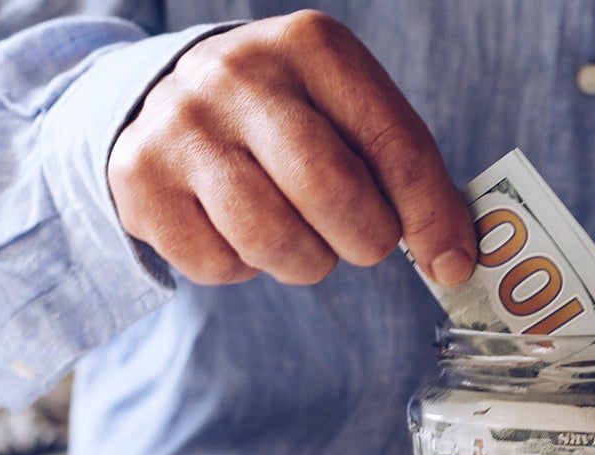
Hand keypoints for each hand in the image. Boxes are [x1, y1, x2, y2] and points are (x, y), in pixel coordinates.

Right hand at [108, 11, 475, 285]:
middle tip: (364, 243)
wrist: (167, 98)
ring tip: (301, 235)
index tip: (452, 263)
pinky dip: (245, 268)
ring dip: (306, 262)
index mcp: (313, 46)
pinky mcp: (138, 181)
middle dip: (365, 240)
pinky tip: (239, 229)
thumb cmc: (290, 118)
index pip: (394, 143)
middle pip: (329, 191)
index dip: (431, 215)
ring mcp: (180, 126)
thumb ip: (407, 175)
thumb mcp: (351, 115)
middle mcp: (239, 74)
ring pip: (271, 239)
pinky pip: (219, 264)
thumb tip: (456, 262)